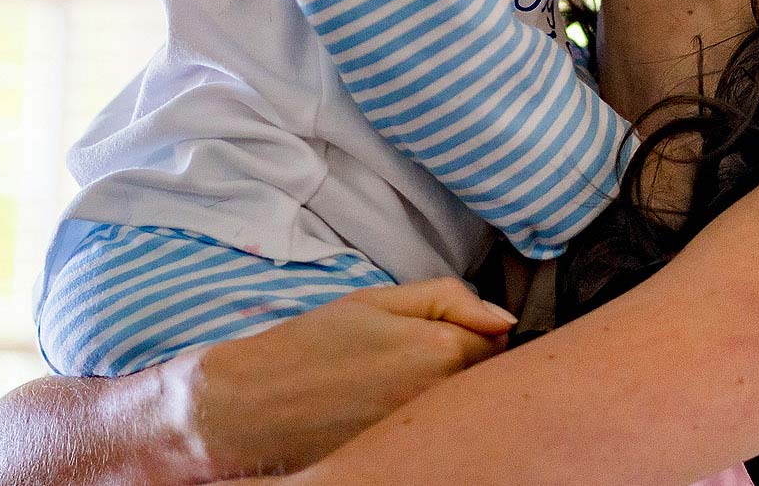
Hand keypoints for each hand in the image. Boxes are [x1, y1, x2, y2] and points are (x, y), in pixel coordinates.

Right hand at [176, 276, 516, 479]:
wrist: (253, 406)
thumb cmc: (311, 345)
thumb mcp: (375, 301)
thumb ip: (447, 299)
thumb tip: (505, 318)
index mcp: (439, 350)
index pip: (496, 338)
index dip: (466, 327)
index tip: (427, 328)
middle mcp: (441, 398)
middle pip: (486, 376)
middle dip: (462, 361)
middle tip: (407, 357)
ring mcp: (425, 433)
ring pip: (461, 405)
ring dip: (444, 391)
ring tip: (391, 384)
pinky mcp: (408, 458)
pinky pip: (437, 434)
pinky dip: (424, 422)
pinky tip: (384, 412)